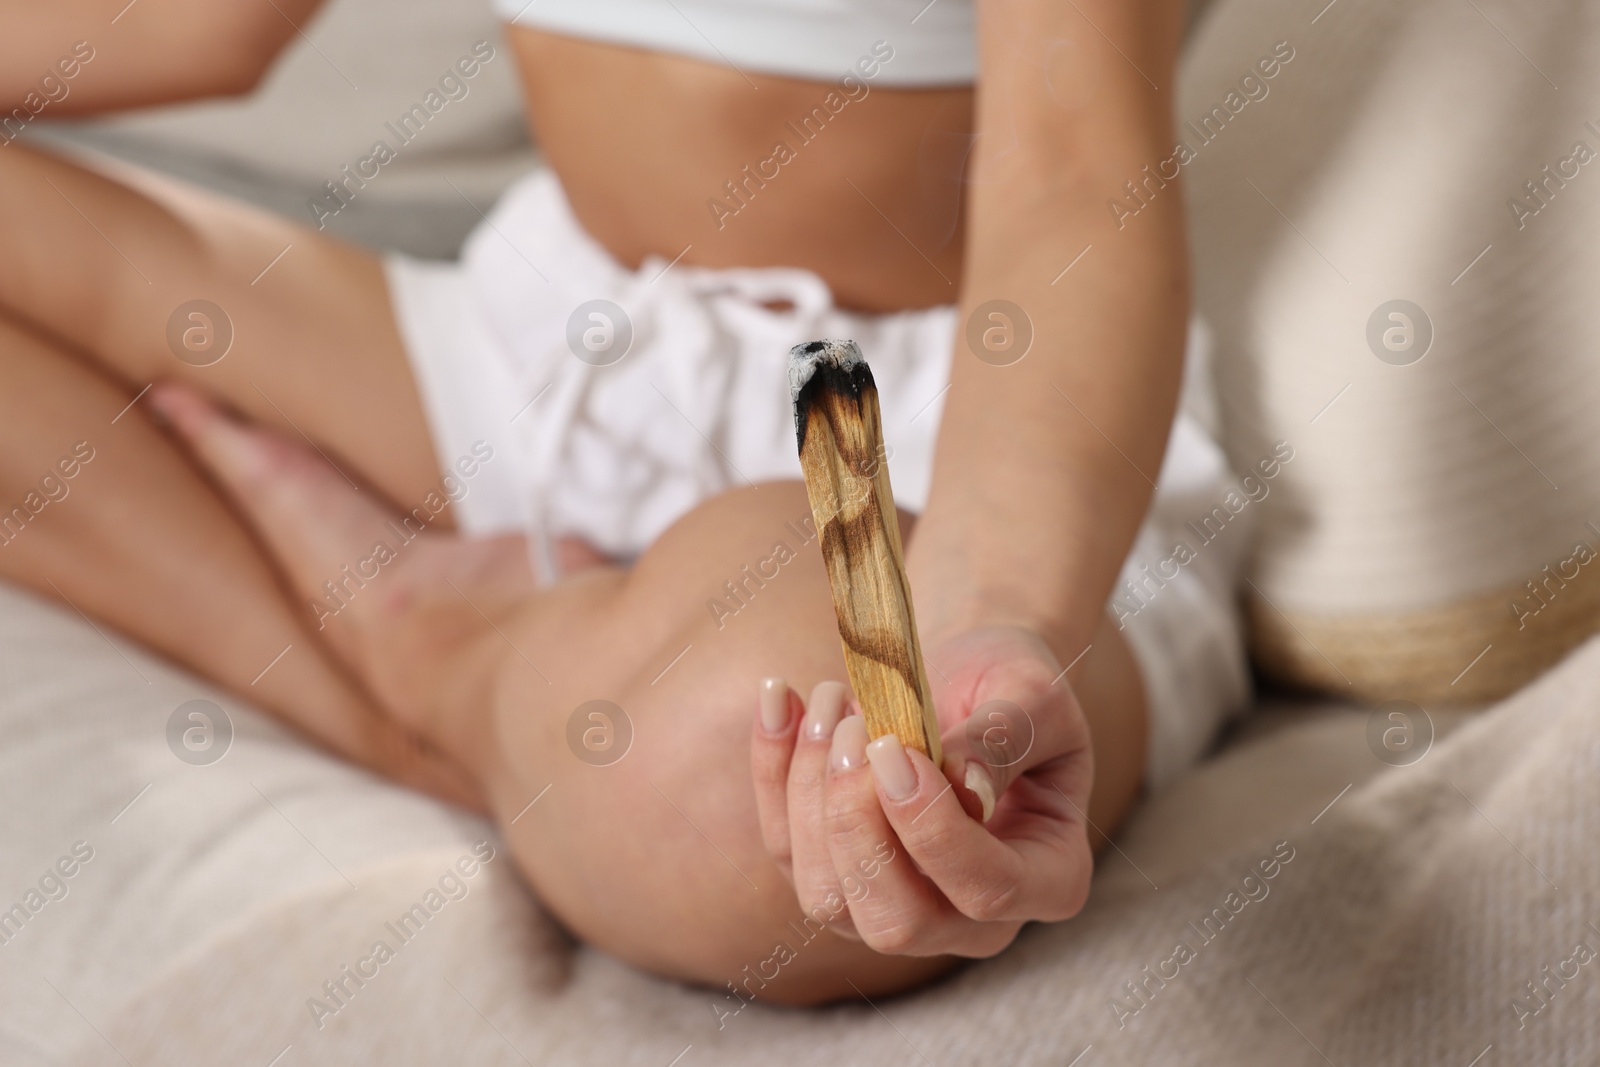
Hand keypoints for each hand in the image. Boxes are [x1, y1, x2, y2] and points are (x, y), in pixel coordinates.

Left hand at [750, 626, 1094, 956]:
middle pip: (897, 923)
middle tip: (854, 731)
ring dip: (811, 793)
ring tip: (831, 700)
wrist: (966, 675)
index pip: (989, 892)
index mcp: (1049, 879)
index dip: (932, 829)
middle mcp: (973, 918)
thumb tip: (961, 784)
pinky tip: (782, 699)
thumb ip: (1004, 739)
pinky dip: (773, 770)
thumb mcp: (1031, 696)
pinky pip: (785, 847)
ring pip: (827, 896)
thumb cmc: (1012, 686)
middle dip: (857, 826)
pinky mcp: (836, 876)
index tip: (893, 747)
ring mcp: (897, 905)